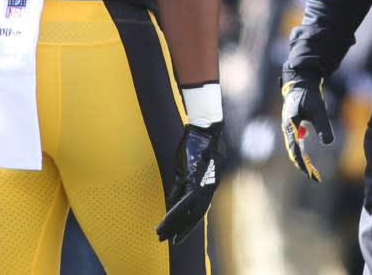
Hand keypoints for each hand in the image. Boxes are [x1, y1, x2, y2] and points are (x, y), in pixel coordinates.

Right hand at [156, 123, 222, 243]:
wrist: (203, 131)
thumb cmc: (194, 147)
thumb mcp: (184, 171)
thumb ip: (179, 188)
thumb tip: (172, 204)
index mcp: (208, 188)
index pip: (197, 212)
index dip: (187, 225)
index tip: (177, 235)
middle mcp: (209, 190)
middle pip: (195, 217)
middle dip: (181, 230)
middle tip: (168, 241)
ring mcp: (204, 186)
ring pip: (189, 212)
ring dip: (175, 224)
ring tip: (162, 234)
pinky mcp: (196, 180)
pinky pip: (185, 201)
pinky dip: (175, 212)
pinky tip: (166, 220)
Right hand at [280, 75, 333, 180]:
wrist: (301, 80)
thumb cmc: (309, 94)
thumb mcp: (319, 110)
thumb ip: (323, 126)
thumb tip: (327, 143)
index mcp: (290, 125)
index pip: (295, 150)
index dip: (303, 164)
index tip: (310, 175)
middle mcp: (287, 127)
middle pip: (293, 151)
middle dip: (302, 164)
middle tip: (313, 177)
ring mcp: (289, 126)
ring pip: (294, 146)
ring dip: (301, 158)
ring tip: (310, 170)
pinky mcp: (293, 123)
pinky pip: (296, 140)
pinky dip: (301, 149)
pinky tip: (307, 155)